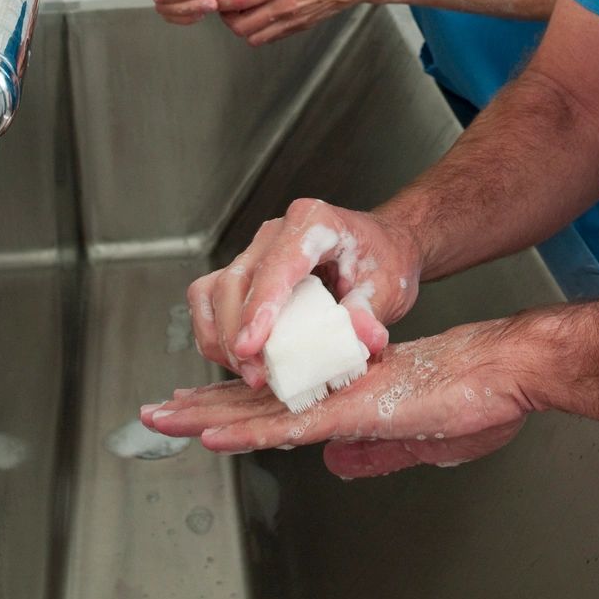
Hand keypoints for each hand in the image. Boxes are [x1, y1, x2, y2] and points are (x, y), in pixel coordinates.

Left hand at [141, 321, 535, 477]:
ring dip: (207, 414)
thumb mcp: (423, 440)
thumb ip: (376, 451)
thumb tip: (334, 464)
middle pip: (259, 399)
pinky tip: (213, 433)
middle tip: (159, 411)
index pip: (282, 403)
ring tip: (162, 418)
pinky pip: (289, 423)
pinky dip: (247, 429)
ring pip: (261, 408)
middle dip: (204, 406)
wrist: (509, 368)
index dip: (237, 405)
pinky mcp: (355, 409)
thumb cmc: (482, 396)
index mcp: (352, 395)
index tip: (199, 407)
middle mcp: (337, 389)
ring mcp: (342, 396)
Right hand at [184, 197, 422, 388]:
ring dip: (221, 337)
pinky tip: (238, 360)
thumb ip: (371, 311)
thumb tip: (364, 337)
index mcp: (314, 222)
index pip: (276, 266)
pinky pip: (210, 299)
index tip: (250, 347)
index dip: (259, 308)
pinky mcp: (245, 271)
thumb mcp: (388, 286)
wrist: (382, 248)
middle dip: (237, 334)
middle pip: (235, 281)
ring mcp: (256, 251)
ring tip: (250, 372)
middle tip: (258, 376)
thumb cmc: (383, 259)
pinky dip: (215, 333)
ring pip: (214, 291)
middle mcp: (276, 232)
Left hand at [217, 0, 378, 45]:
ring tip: (242, 10)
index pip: (240, 0)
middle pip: (242, 27)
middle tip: (226, 3)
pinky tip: (259, 13)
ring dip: (242, 27)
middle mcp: (286, 6)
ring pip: (254, 37)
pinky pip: (270, 37)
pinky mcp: (300, 27)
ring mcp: (294, 20)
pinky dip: (258, 30)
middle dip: (227, 17)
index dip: (222, 0)